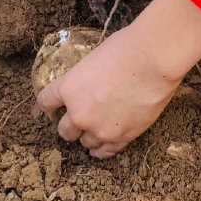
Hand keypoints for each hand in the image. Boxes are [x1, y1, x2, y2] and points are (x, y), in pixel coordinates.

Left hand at [35, 0, 200, 156]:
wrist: (154, 60)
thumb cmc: (126, 48)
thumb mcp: (94, 57)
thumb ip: (87, 77)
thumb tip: (93, 80)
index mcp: (68, 88)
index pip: (46, 101)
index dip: (50, 102)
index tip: (53, 103)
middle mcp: (79, 114)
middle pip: (64, 130)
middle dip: (71, 124)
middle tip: (81, 116)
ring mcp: (100, 129)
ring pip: (85, 143)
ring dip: (88, 135)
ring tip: (97, 127)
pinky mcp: (122, 137)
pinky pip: (106, 152)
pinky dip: (102, 149)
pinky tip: (102, 147)